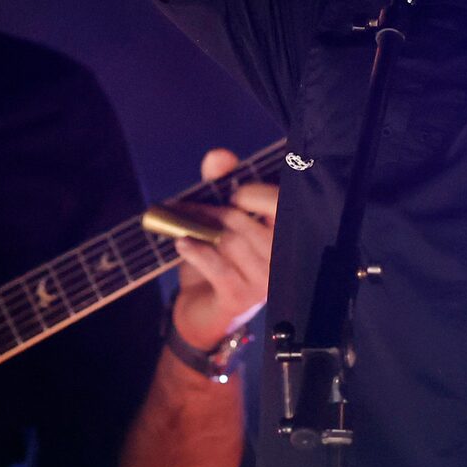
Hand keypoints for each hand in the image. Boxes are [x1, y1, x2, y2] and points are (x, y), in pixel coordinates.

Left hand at [169, 149, 276, 353]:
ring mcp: (264, 282)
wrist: (203, 310)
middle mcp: (282, 259)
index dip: (257, 194)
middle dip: (216, 210)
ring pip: (231, 242)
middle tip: (192, 208)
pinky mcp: (241, 298)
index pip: (282, 205)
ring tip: (181, 225)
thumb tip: (220, 156)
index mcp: (285, 235)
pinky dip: (196, 252)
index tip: (234, 194)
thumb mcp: (219, 217)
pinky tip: (182, 244)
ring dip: (200, 228)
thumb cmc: (218, 258)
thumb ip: (221, 183)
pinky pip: (218, 267)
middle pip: (249, 221)